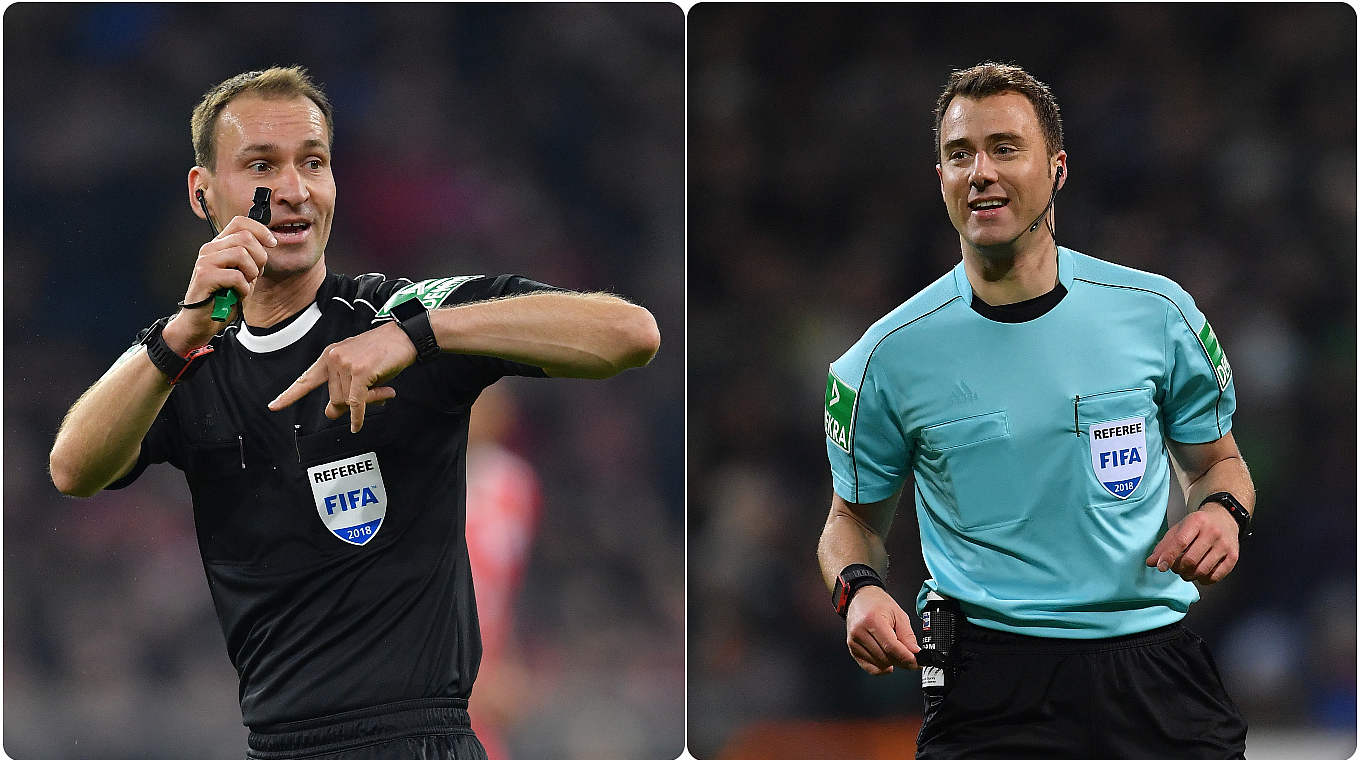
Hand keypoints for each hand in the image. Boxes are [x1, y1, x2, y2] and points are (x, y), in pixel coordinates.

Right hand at [163, 216, 275, 352]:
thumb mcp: (243, 275)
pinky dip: (243, 288)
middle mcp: (210, 249)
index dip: (261, 230)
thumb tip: (268, 243)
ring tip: (243, 286)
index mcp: (220, 246)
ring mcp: (205, 261)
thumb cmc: (222, 300)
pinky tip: (236, 294)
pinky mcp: (204, 276)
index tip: (272, 243)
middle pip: (245, 237)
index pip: (240, 222)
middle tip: (254, 275)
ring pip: (241, 254)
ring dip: (251, 273)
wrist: (201, 322)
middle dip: (259, 257)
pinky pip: (236, 276)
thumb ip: (251, 259)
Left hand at [267, 322, 415, 431]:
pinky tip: (356, 426)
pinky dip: (357, 417)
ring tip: (383, 390)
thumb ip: (343, 390)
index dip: (289, 395)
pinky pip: (355, 403)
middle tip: (372, 396)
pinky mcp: (360, 372)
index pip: (306, 379)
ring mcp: (345, 364)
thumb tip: (331, 414)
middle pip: (334, 398)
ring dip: (366, 402)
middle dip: (350, 404)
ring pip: (346, 401)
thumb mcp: (359, 371)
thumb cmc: (384, 353)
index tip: (274, 406)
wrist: (405, 337)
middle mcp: (333, 358)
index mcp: (329, 356)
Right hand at [845, 586, 921, 674]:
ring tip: (897, 654)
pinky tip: (888, 663)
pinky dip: (881, 668)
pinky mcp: (852, 649)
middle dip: (901, 661)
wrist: (860, 598)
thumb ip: (907, 635)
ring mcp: (854, 642)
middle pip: (885, 657)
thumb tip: (915, 653)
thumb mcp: (898, 614)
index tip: (916, 662)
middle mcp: (860, 632)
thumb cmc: (878, 603)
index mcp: (872, 620)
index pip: (891, 646)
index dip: (906, 657)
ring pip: (878, 664)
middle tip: (911, 658)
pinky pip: (869, 667)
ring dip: (892, 664)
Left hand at [1145, 504, 1239, 584]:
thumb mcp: (1179, 529)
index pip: (1180, 542)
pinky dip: (1203, 580)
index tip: (1161, 567)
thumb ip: (1164, 546)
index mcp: (1197, 521)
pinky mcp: (1233, 556)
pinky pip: (1215, 576)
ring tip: (1186, 571)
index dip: (1169, 557)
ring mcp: (1225, 545)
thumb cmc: (1198, 525)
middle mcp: (1213, 532)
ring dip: (1189, 576)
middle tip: (1176, 568)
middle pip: (1191, 559)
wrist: (1224, 518)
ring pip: (1202, 570)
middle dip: (1178, 568)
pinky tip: (1199, 574)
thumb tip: (1151, 563)